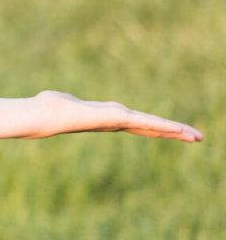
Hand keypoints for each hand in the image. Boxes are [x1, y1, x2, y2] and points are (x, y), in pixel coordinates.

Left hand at [29, 91, 202, 141]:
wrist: (41, 116)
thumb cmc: (48, 109)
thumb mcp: (64, 103)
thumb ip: (68, 103)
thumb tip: (59, 101)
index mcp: (108, 118)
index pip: (138, 124)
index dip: (157, 127)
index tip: (176, 131)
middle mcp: (115, 121)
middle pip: (151, 127)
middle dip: (174, 132)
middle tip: (198, 138)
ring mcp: (116, 121)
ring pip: (152, 126)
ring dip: (175, 131)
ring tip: (195, 137)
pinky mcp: (115, 119)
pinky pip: (144, 122)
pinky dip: (162, 126)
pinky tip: (177, 129)